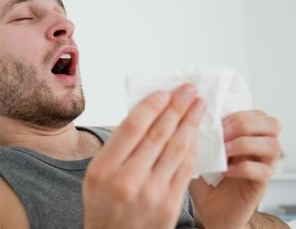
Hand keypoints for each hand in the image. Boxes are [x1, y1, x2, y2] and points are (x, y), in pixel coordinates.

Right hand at [82, 84, 205, 228]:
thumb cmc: (104, 205)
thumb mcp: (96, 175)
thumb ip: (117, 148)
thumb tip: (145, 115)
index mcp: (104, 169)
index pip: (132, 127)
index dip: (152, 106)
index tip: (165, 92)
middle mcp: (127, 180)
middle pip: (158, 134)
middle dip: (177, 108)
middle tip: (189, 90)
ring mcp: (151, 194)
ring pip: (176, 149)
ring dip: (190, 123)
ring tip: (199, 106)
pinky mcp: (170, 205)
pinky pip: (185, 169)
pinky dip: (191, 148)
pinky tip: (195, 134)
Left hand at [190, 110, 281, 228]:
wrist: (210, 212)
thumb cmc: (206, 182)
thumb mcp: (200, 153)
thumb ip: (202, 135)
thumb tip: (194, 115)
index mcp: (248, 138)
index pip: (259, 114)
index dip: (239, 113)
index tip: (216, 122)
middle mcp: (259, 150)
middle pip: (273, 124)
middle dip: (246, 123)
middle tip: (222, 135)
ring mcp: (262, 167)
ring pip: (274, 146)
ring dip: (246, 143)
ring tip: (224, 151)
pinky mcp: (260, 187)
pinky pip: (263, 172)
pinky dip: (243, 168)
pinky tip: (225, 170)